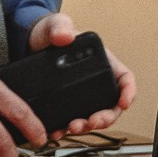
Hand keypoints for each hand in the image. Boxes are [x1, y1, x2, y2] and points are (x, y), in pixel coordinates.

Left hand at [27, 12, 138, 136]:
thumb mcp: (55, 26)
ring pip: (93, 117)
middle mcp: (95, 82)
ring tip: (73, 127)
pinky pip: (72, 121)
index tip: (124, 103)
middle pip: (111, 105)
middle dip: (105, 118)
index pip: (124, 79)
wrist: (29, 45)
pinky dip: (66, 129)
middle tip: (93, 122)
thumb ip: (60, 27)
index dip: (129, 92)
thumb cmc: (49, 33)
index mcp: (102, 62)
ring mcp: (81, 95)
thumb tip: (65, 36)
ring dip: (87, 127)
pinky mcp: (65, 105)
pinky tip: (58, 130)